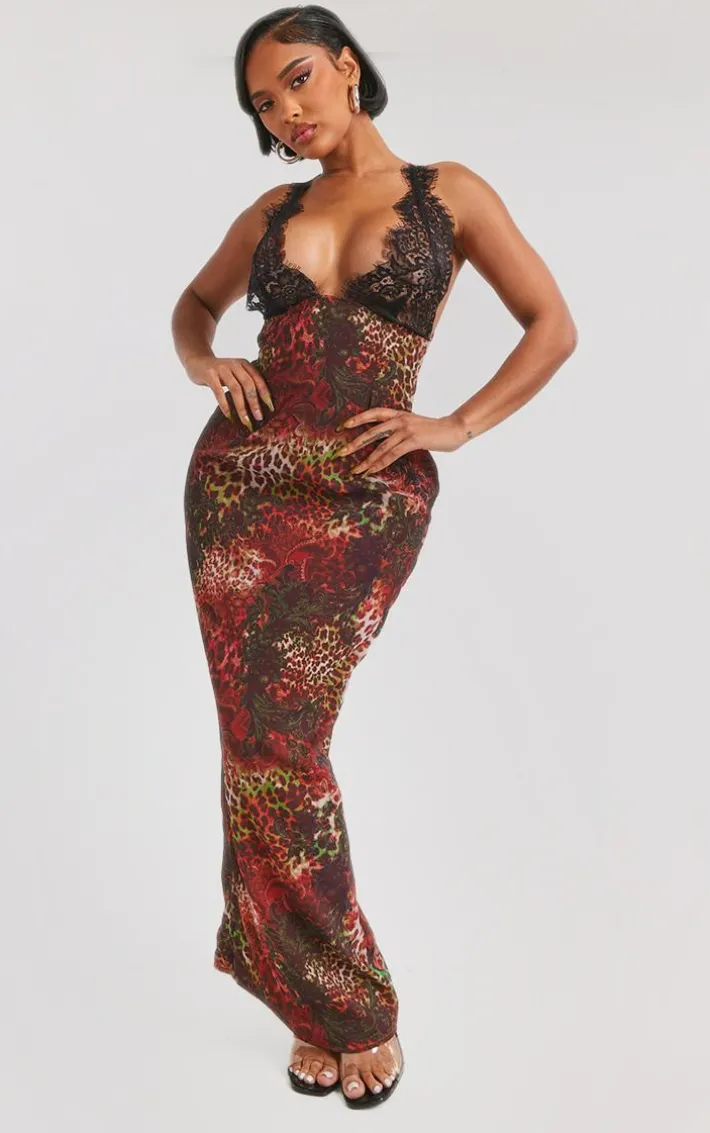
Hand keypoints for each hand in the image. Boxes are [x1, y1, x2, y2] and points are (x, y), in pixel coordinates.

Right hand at [187, 355, 273, 428]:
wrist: (197, 361)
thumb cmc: (219, 372)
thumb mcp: (235, 372)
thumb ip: (245, 382)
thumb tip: (259, 406)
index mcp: (244, 364)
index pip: (258, 379)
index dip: (265, 393)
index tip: (270, 408)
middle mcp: (234, 364)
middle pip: (248, 384)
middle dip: (254, 403)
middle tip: (259, 418)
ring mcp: (221, 368)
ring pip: (235, 389)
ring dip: (241, 407)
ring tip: (245, 421)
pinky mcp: (209, 374)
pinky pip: (218, 391)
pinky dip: (225, 405)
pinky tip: (229, 416)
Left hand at [335, 408, 469, 474]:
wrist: (453, 429)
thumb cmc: (433, 430)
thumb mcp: (413, 424)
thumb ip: (399, 428)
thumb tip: (385, 439)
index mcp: (398, 414)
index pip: (373, 413)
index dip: (357, 419)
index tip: (342, 427)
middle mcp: (399, 419)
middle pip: (371, 431)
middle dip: (354, 444)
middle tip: (340, 453)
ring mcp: (406, 430)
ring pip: (380, 446)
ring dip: (366, 460)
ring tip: (354, 470)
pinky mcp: (413, 440)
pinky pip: (392, 454)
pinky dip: (380, 464)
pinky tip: (371, 471)